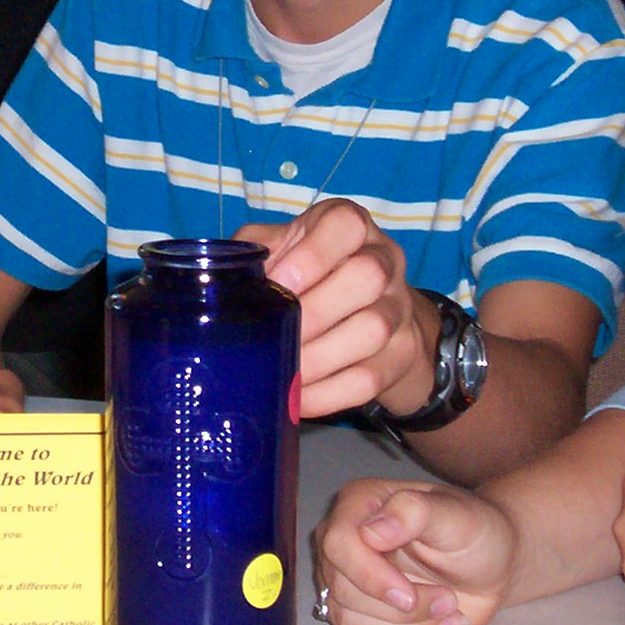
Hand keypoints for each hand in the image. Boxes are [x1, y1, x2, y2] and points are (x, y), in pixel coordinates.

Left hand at [238, 198, 438, 420]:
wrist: (370, 310)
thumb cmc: (312, 272)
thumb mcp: (284, 248)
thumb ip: (258, 252)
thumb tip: (224, 281)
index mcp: (351, 226)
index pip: (346, 225)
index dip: (311, 255)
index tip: (278, 282)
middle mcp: (384, 260)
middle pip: (368, 277)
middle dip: (314, 312)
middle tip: (276, 335)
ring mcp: (399, 308)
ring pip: (373, 331)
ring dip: (319, 357)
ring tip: (282, 371)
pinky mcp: (401, 355)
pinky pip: (369, 378)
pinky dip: (328, 393)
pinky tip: (296, 399)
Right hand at [310, 477, 517, 624]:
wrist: (489, 568)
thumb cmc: (474, 534)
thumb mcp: (456, 516)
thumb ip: (414, 512)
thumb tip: (370, 533)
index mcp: (358, 504)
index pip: (338, 545)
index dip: (369, 576)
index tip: (409, 596)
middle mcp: (343, 542)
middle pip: (343, 590)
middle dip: (402, 610)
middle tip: (450, 601)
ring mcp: (344, 580)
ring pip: (348, 622)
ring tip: (451, 615)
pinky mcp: (354, 615)